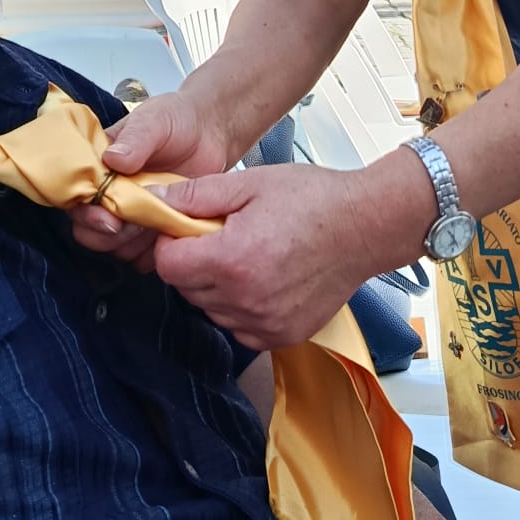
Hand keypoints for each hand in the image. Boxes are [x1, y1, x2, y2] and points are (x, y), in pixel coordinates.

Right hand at [68, 90, 233, 266]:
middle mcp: (110, 194)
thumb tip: (113, 160)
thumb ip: (136, 138)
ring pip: (114, 248)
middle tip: (134, 226)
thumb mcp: (154, 120)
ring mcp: (132, 215)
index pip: (76, 197)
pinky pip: (142, 257)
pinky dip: (152, 255)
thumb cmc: (176, 119)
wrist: (211, 132)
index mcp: (99, 167)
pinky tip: (169, 236)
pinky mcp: (154, 231)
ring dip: (129, 246)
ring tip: (156, 227)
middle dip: (105, 235)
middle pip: (88, 231)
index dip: (86, 213)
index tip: (109, 217)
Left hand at [145, 160, 402, 348]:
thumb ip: (196, 195)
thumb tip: (154, 198)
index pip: (167, 266)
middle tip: (221, 236)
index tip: (187, 229)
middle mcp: (245, 300)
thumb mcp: (248, 183)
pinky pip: (239, 328)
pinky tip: (263, 278)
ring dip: (216, 287)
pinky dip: (241, 307)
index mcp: (232, 260)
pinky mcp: (283, 336)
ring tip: (247, 254)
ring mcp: (265, 323)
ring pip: (211, 310)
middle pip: (186, 289)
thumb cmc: (313, 199)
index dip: (171, 243)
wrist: (366, 226)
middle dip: (193, 263)